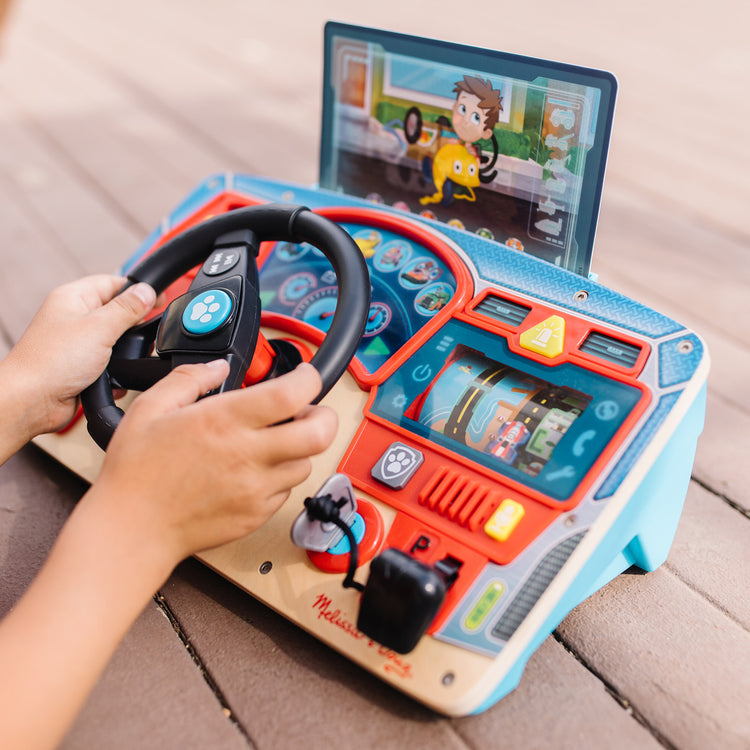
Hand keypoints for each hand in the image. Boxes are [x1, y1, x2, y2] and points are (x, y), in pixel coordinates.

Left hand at [2, 275, 155, 438]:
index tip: (159, 300)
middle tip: (144, 333)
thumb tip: (147, 292)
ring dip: (125, 350)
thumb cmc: (51, 362)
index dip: (138, 290)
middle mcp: (74, 317)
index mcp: (74, 297)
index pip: (113, 282)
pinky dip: (117, 369)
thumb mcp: (100, 328)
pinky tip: (116, 376)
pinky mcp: (81, 364)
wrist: (32, 401)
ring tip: (126, 357)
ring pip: (115, 338)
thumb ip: (127, 309)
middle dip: (134, 325)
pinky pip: (109, 360)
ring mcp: (77, 341)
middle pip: (117, 310)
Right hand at [82, 361, 336, 568]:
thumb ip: (187, 379)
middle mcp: (248, 455)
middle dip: (325, 416)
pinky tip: (254, 471)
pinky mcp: (256, 515)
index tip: (303, 375)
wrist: (132, 530)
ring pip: (306, 463)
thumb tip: (217, 366)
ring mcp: (256, 489)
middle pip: (320, 433)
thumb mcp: (150, 409)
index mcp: (224, 422)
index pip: (292, 394)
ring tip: (272, 443)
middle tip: (309, 411)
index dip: (309, 379)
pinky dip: (279, 477)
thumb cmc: (136, 474)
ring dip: (298, 448)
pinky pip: (286, 491)